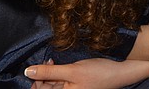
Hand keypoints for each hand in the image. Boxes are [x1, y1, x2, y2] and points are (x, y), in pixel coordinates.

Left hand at [25, 57, 148, 88]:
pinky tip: (58, 64)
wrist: (121, 71)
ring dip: (49, 73)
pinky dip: (57, 73)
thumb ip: (49, 72)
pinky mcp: (74, 85)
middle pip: (45, 88)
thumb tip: (28, 72)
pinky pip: (59, 82)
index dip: (35, 81)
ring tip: (53, 62)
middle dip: (42, 76)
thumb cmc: (99, 73)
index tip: (40, 67)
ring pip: (51, 84)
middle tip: (49, 62)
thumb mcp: (72, 71)